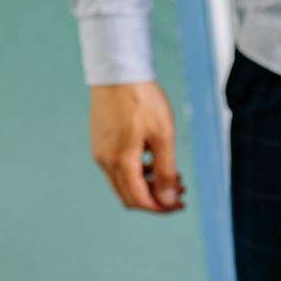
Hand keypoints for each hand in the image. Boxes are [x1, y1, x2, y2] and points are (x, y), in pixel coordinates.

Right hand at [90, 81, 183, 211]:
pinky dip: (137, 173)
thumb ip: (165, 171)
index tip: (180, 203)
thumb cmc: (142, 100)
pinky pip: (117, 169)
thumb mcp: (163, 136)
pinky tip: (153, 160)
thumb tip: (167, 200)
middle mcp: (105, 161)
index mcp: (121, 162)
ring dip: (147, 186)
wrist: (117, 72)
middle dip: (156, 199)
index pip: (140, 201)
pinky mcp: (99, 143)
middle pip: (130, 197)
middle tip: (179, 190)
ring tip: (171, 175)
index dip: (162, 208)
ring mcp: (99, 152)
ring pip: (123, 184)